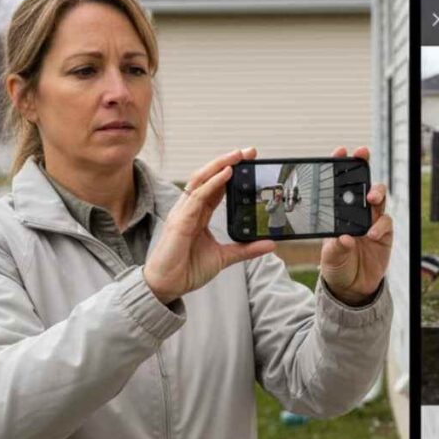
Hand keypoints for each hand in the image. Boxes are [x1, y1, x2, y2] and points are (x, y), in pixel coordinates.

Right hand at [143, 147, 274, 302]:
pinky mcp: (180, 221)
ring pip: (201, 180)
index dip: (231, 172)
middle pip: (209, 177)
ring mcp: (183, 213)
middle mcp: (190, 209)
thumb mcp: (224, 257)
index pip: (216, 187)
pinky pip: (197, 197)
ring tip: (238, 156)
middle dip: (228, 162)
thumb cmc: (188, 269)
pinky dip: (212, 183)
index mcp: (198, 214)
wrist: (167, 287)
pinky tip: (226, 174)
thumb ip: (245, 249)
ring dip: (220, 165)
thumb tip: (271, 243)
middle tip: (249, 151)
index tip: (249, 161)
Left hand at [319, 146, 392, 305]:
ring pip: (379, 200)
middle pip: (364, 185)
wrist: (352, 287)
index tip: (342, 151)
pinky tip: (371, 233)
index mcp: (339, 213)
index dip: (342, 167)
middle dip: (364, 168)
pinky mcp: (385, 235)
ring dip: (376, 193)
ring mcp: (372, 222)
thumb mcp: (329, 257)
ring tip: (371, 197)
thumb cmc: (337, 266)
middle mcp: (357, 213)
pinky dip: (380, 226)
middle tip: (363, 157)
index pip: (340, 186)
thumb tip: (345, 238)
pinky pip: (385, 224)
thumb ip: (336, 248)